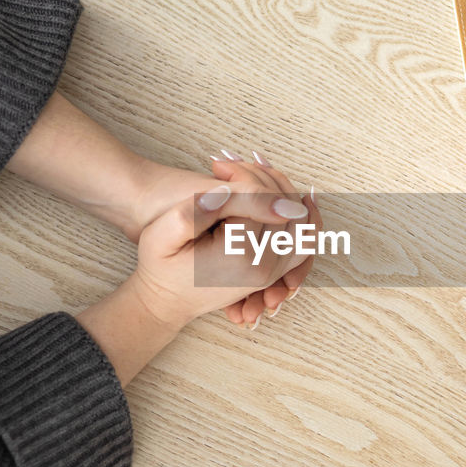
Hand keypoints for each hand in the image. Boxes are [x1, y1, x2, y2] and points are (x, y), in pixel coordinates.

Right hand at [128, 160, 315, 327]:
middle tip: (235, 168)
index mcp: (240, 254)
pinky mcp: (274, 273)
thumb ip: (207, 206)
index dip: (242, 174)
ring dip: (284, 193)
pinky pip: (304, 242)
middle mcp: (264, 267)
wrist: (164, 300)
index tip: (218, 165)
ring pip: (303, 224)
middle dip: (263, 179)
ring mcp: (273, 273)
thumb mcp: (167, 230)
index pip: (261, 197)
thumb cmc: (161, 263)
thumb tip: (249, 190)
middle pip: (286, 208)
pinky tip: (288, 198)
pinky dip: (302, 217)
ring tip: (258, 176)